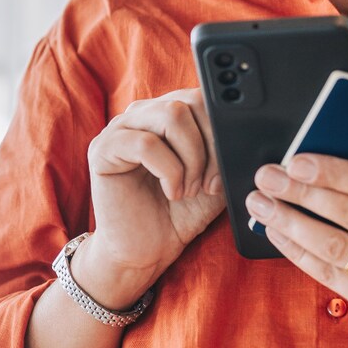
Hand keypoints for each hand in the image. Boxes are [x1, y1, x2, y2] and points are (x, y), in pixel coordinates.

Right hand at [79, 87, 224, 306]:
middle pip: (189, 102)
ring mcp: (120, 129)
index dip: (221, 130)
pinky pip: (146, 143)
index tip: (227, 168)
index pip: (201, 97)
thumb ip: (225, 151)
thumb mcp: (213, 177)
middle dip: (210, 145)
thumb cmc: (177, 214)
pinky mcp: (103, 150)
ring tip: (189, 189)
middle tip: (209, 183)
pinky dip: (169, 171)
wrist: (146, 251)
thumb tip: (245, 134)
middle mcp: (142, 115)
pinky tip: (171, 192)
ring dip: (191, 158)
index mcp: (167, 115)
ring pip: (171, 116)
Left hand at [248, 153, 347, 347]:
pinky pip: (330, 275)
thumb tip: (332, 163)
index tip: (297, 160)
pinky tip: (277, 232)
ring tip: (261, 203)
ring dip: (290, 221)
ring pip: (335, 247)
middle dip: (302, 192)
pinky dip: (297, 250)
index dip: (334, 172)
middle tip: (268, 176)